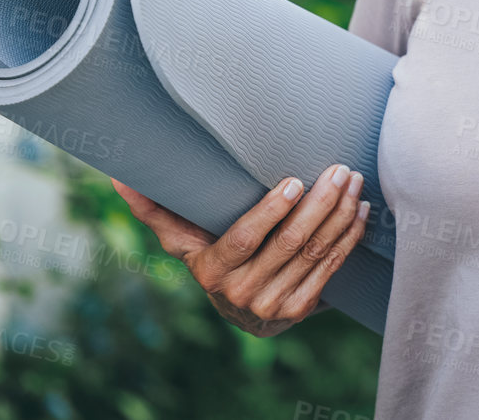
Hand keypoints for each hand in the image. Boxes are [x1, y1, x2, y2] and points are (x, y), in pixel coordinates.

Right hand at [112, 163, 369, 336]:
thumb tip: (118, 177)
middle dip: (320, 205)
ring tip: (354, 182)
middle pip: (289, 244)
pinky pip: (331, 269)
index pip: (245, 239)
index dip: (270, 212)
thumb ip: (155, 208)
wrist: (239, 307)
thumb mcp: (181, 236)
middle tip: (339, 170)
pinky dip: (349, 238)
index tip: (293, 181)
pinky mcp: (300, 308)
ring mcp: (274, 304)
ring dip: (340, 216)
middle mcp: (241, 292)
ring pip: (315, 255)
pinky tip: (360, 210)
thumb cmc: (209, 252)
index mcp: (211, 270)